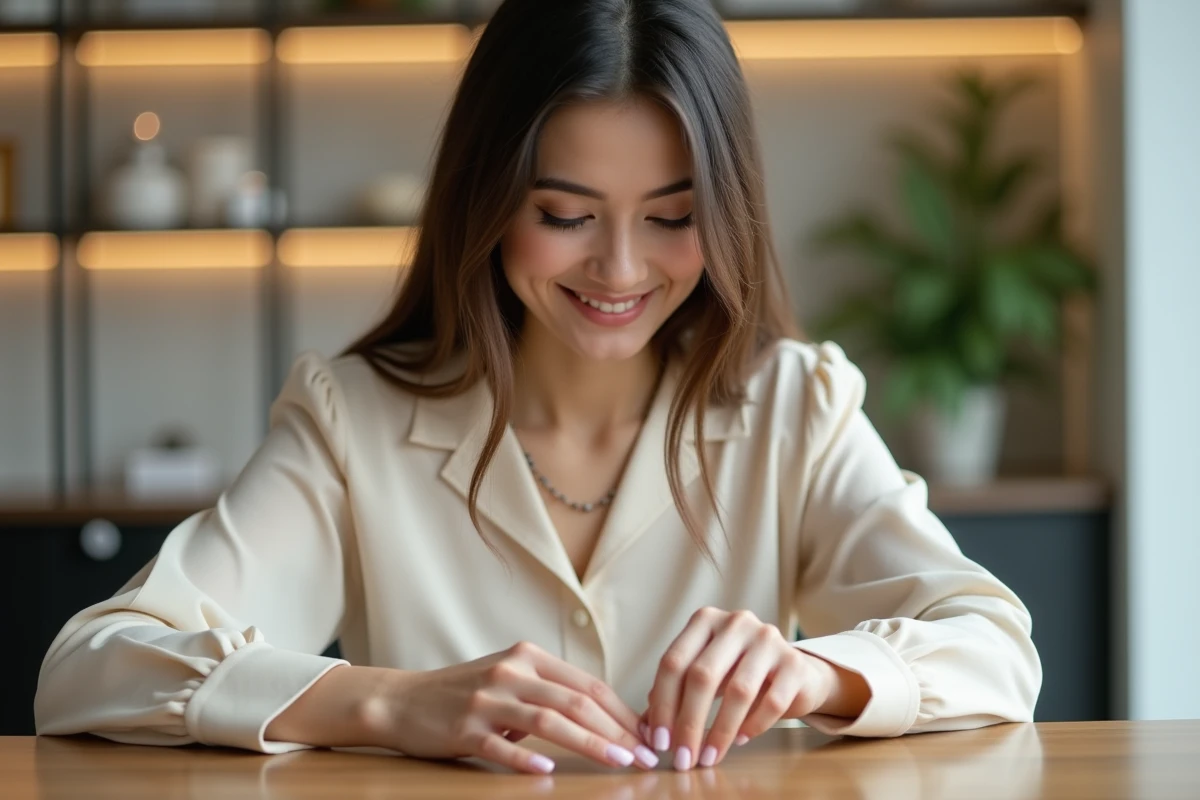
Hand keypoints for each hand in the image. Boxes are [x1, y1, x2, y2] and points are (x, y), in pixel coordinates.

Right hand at [365, 641, 658, 773]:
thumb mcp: (511, 678)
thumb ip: (550, 690)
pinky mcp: (465, 728)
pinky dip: (526, 758)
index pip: (587, 684)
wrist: (403, 700)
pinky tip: (549, 770)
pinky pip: (501, 745)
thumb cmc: (466, 694)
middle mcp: (511, 671)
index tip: (648, 735)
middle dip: (617, 731)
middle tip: (644, 755)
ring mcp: (487, 699)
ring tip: (618, 762)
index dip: (622, 711)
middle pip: (575, 701)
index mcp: (528, 656)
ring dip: (590, 743)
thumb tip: (608, 718)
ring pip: (549, 721)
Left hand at [643, 607, 868, 769]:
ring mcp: (768, 638)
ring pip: (738, 691)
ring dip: (720, 731)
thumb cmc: (738, 674)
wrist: (793, 672)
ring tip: (708, 757)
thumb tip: (646, 728)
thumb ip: (674, 694)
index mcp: (705, 620)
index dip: (663, 704)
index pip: (674, 662)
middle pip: (702, 675)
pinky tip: (739, 740)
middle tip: (683, 758)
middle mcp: (736, 622)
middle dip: (689, 723)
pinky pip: (771, 701)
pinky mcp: (794, 662)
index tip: (659, 741)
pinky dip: (752, 725)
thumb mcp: (703, 676)